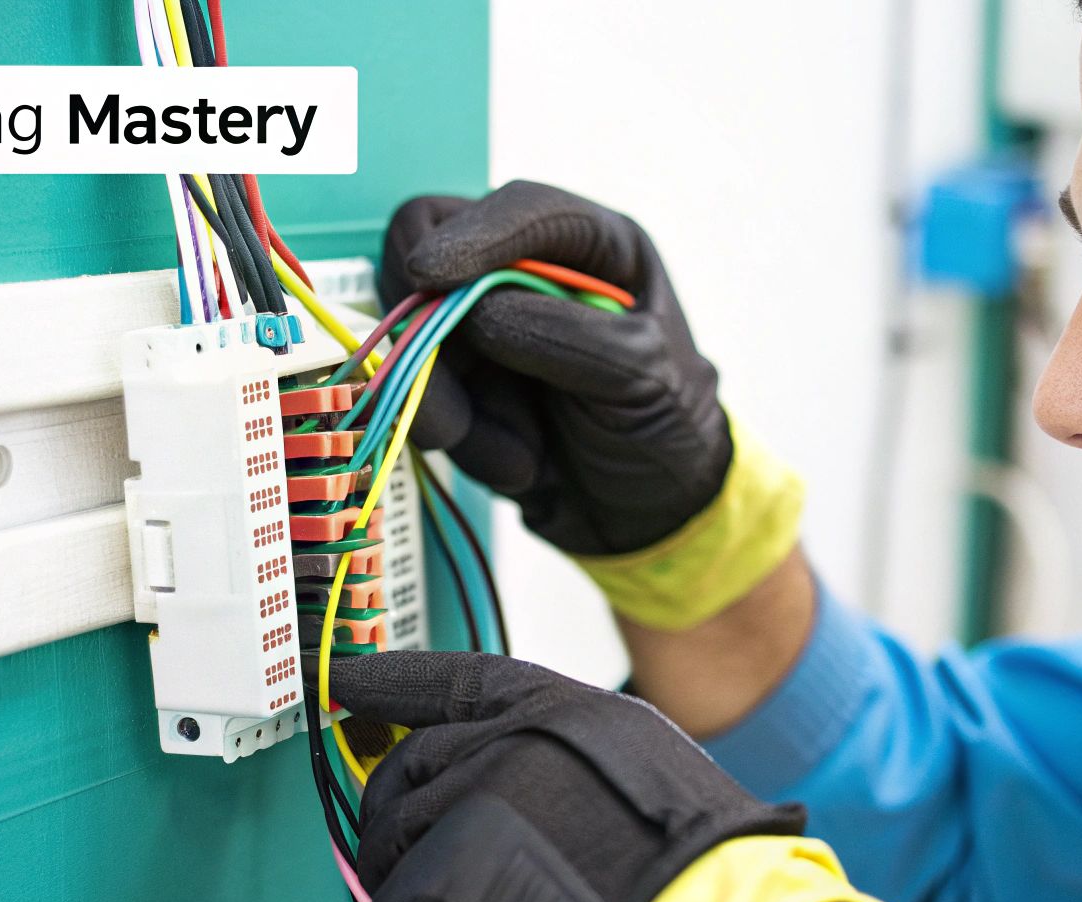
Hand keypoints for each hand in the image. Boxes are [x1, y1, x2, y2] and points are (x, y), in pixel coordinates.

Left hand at [327, 650, 804, 901]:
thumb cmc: (700, 877)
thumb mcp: (642, 779)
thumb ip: (560, 773)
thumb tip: (498, 808)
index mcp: (566, 713)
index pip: (459, 680)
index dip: (398, 683)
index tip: (351, 683)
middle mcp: (512, 740)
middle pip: (406, 773)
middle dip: (398, 830)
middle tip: (421, 884)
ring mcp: (473, 799)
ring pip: (388, 848)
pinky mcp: (445, 870)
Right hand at [380, 180, 730, 555]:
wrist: (650, 513)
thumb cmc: (669, 427)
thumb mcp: (646, 377)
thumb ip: (569, 335)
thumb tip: (478, 312)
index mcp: (595, 247)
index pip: (521, 209)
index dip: (471, 234)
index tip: (427, 273)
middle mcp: (530, 273)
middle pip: (431, 255)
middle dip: (431, 333)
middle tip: (456, 403)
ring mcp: (485, 326)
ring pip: (412, 336)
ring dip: (453, 407)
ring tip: (519, 459)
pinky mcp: (460, 381)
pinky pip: (421, 395)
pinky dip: (465, 441)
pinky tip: (520, 464)